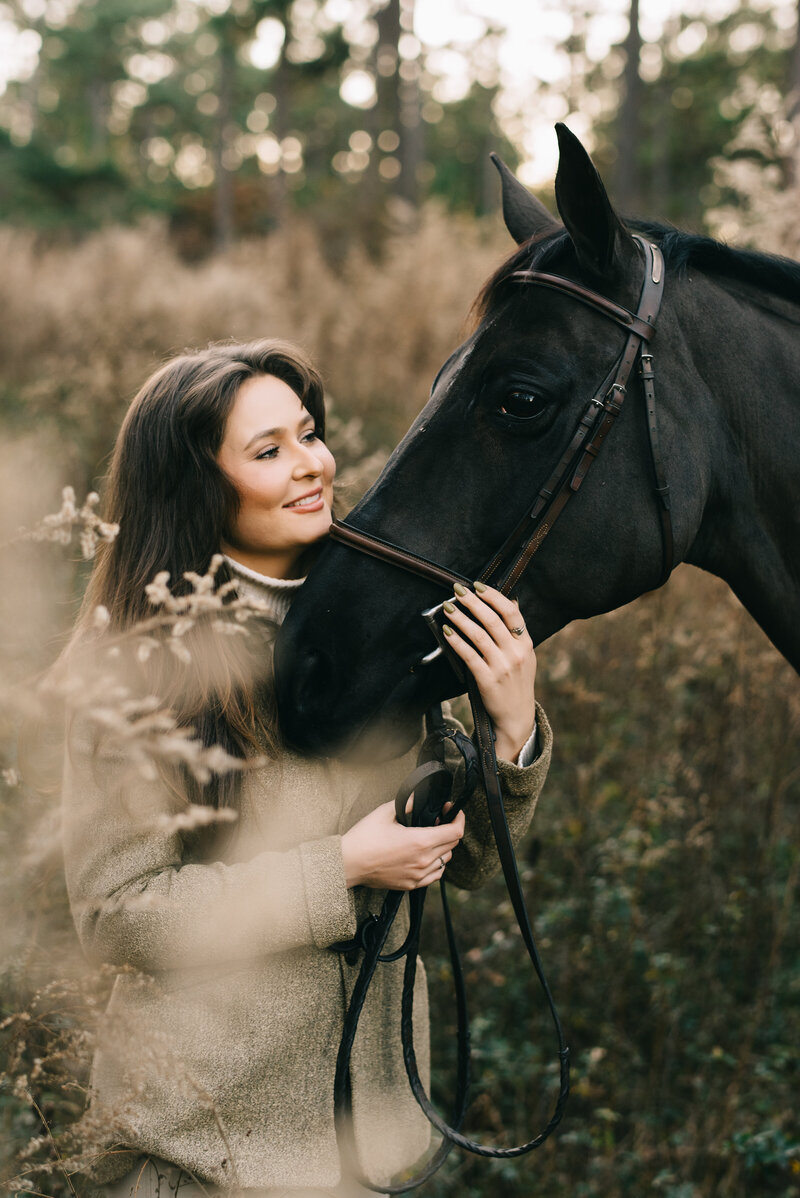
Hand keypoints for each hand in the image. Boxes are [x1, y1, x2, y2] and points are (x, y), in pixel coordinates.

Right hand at [341, 799, 465, 890]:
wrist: (348, 863)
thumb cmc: (364, 838)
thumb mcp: (385, 812)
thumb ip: (407, 803)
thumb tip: (418, 796)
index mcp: (420, 841)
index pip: (455, 832)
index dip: (458, 818)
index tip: (452, 810)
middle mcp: (423, 860)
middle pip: (452, 845)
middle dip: (449, 829)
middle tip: (437, 820)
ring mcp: (418, 875)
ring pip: (445, 860)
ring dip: (443, 847)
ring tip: (430, 837)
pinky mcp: (411, 884)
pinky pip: (435, 875)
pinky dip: (437, 864)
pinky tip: (426, 855)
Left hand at [441, 582, 535, 761]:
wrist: (516, 716)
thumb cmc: (517, 683)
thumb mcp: (525, 655)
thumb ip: (517, 630)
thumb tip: (511, 600)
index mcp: (525, 644)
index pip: (511, 613)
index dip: (493, 597)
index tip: (477, 586)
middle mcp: (516, 653)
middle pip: (493, 620)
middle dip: (473, 602)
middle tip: (457, 591)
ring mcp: (502, 667)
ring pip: (479, 635)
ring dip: (461, 619)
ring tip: (448, 609)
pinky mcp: (487, 680)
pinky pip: (469, 656)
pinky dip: (456, 642)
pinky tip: (447, 633)